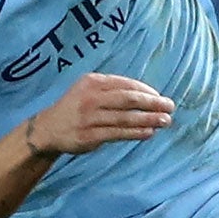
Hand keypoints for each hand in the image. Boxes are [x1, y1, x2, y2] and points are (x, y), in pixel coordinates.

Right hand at [26, 72, 172, 156]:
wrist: (48, 128)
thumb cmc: (76, 108)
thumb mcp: (88, 90)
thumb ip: (112, 90)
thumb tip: (147, 96)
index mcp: (93, 82)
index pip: (125, 85)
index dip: (146, 91)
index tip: (160, 98)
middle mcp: (90, 98)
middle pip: (128, 99)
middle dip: (152, 103)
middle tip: (170, 106)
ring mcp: (89, 117)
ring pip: (125, 118)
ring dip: (148, 119)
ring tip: (165, 121)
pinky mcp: (89, 135)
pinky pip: (117, 133)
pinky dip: (135, 132)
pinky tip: (148, 132)